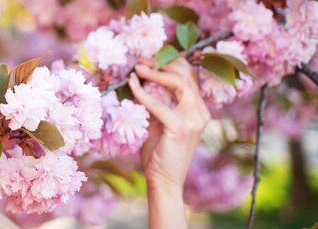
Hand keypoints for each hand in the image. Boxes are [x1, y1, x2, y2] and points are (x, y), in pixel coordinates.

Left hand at [128, 57, 210, 191]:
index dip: (170, 63)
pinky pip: (159, 104)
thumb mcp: (159, 123)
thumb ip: (158, 105)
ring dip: (156, 73)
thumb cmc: (159, 154)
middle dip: (163, 63)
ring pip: (179, 83)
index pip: (189, 76)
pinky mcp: (180, 129)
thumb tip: (143, 83)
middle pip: (186, 74)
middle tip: (141, 61)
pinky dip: (143, 92)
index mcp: (198, 110)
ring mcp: (194, 120)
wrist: (163, 180)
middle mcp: (200, 113)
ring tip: (137, 68)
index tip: (150, 59)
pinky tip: (133, 85)